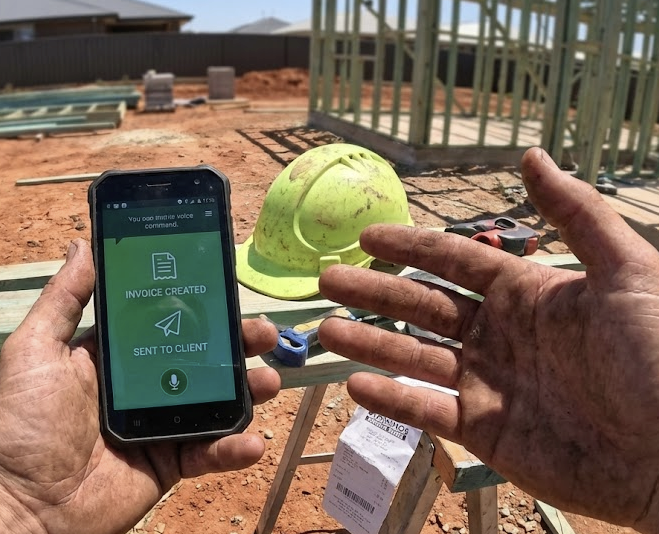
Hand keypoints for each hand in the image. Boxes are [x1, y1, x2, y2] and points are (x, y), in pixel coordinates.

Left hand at [0, 239, 279, 533]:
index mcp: (115, 356)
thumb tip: (83, 245)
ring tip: (268, 381)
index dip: (199, 303)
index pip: (166, 320)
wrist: (23, 504)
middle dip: (237, 343)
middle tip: (263, 332)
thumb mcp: (36, 349)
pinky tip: (250, 440)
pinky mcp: (169, 464)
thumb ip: (64, 299)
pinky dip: (234, 447)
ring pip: (215, 401)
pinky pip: (209, 452)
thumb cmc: (23, 424)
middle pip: (201, 357)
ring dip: (248, 389)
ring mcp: (159, 424)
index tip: (225, 285)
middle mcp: (142, 386)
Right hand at [318, 147, 658, 531]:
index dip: (410, 246)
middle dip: (373, 291)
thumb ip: (576, 214)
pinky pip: (427, 411)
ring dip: (369, 343)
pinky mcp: (486, 433)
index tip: (366, 235)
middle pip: (422, 306)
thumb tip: (532, 156)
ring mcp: (490, 385)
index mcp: (527, 294)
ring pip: (414, 357)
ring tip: (327, 331)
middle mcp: (500, 336)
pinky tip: (357, 385)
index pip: (454, 261)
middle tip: (327, 279)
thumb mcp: (627, 271)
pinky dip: (391, 399)